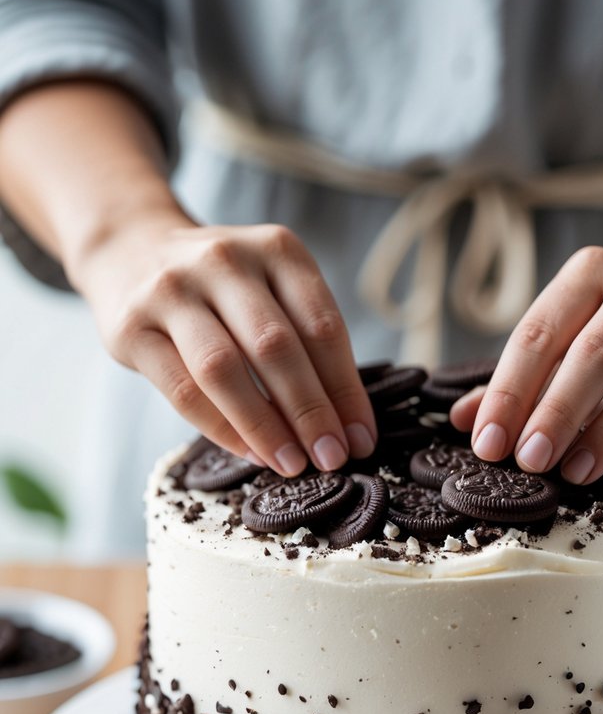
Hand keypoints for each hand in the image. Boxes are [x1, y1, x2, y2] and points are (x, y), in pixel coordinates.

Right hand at [75, 214, 376, 474]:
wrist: (130, 251)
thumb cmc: (222, 288)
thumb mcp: (272, 290)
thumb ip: (307, 343)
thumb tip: (347, 426)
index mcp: (275, 250)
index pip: (321, 326)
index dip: (345, 389)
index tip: (361, 438)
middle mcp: (223, 261)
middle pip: (275, 346)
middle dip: (310, 411)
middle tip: (332, 458)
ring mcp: (171, 291)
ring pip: (223, 369)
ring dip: (265, 425)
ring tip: (292, 463)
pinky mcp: (132, 327)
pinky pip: (182, 390)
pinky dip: (221, 429)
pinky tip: (250, 453)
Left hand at [450, 244, 602, 482]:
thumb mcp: (591, 332)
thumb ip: (533, 376)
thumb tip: (466, 420)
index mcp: (594, 271)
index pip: (540, 331)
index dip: (510, 391)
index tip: (488, 444)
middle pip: (594, 351)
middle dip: (556, 412)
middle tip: (530, 461)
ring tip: (578, 471)